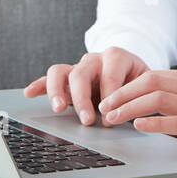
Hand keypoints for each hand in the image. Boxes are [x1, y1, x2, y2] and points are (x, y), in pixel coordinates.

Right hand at [23, 47, 150, 126]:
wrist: (135, 73)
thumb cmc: (140, 83)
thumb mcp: (146, 87)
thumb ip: (139, 98)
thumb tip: (132, 117)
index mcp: (117, 57)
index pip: (110, 75)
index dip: (110, 97)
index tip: (110, 119)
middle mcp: (94, 59)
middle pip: (82, 73)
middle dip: (83, 98)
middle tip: (86, 120)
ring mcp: (78, 67)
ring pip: (60, 71)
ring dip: (57, 90)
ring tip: (59, 108)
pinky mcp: (67, 76)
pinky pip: (49, 78)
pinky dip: (39, 85)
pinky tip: (29, 93)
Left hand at [95, 68, 176, 166]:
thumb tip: (149, 99)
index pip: (154, 75)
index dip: (128, 85)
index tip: (111, 97)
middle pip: (150, 82)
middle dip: (122, 93)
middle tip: (104, 106)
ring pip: (156, 99)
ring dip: (129, 108)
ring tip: (112, 118)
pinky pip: (173, 121)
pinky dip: (152, 123)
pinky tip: (138, 127)